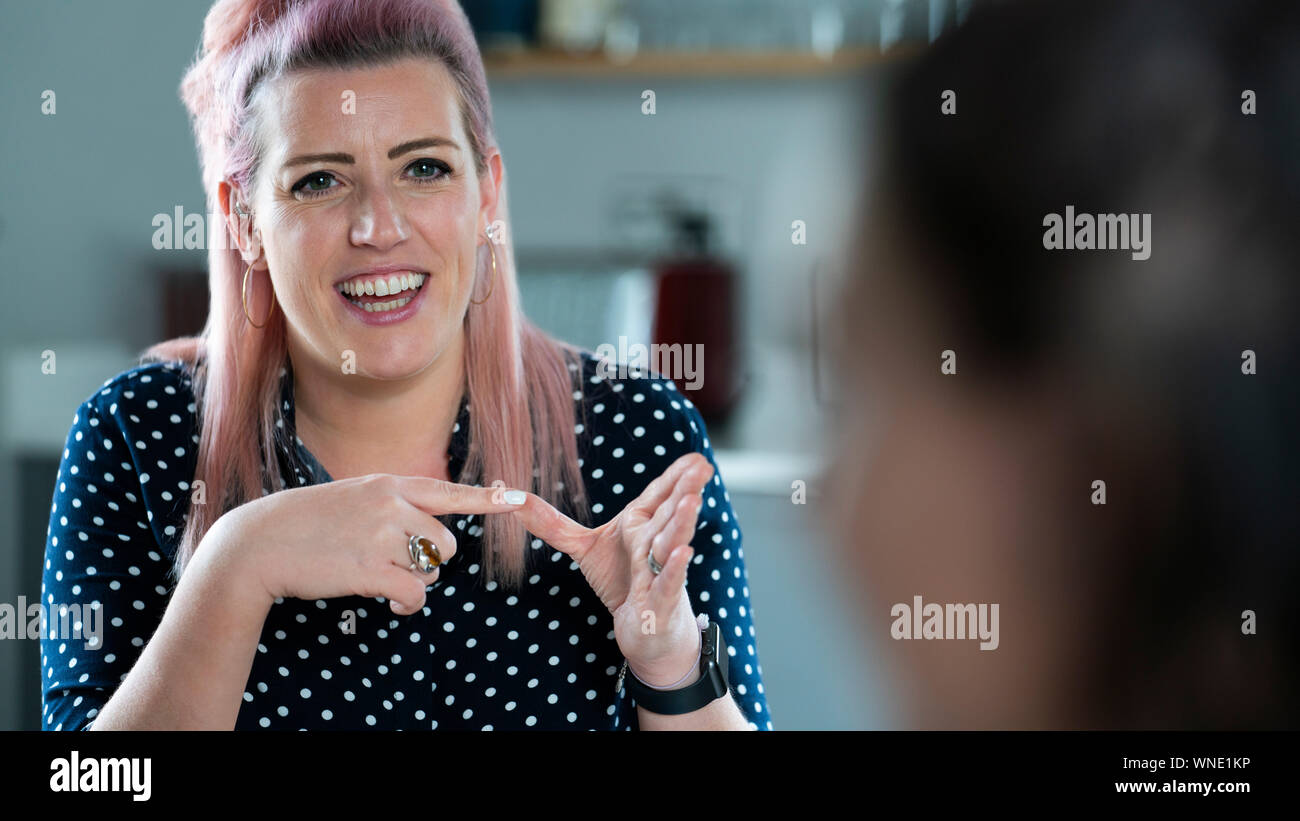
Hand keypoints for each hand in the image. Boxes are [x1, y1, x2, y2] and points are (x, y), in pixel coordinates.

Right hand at [205, 474, 526, 615]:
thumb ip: (391, 504)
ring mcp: (380, 536)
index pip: (447, 492)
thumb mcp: (353, 496)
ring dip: (417, 583)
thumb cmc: (306, 522)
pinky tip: (393, 603)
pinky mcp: (369, 569)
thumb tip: (426, 535)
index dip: (486, 499)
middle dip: (431, 563)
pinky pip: (414, 593)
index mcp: (388, 485)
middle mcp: (390, 505)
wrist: (259, 542)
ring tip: (385, 580)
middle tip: (398, 566)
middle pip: (446, 543)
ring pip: (431, 570)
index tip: (520, 498)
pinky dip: (410, 604)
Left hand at [508, 452, 715, 684]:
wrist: (646, 629)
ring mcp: (660, 571)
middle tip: (702, 467)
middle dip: (686, 490)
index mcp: (641, 525)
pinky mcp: (661, 601)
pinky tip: (683, 552)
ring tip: (692, 501)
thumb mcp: (585, 549)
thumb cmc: (621, 582)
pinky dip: (675, 568)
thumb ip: (553, 525)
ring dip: (682, 523)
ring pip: (672, 543)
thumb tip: (514, 500)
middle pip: (670, 513)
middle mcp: (654, 543)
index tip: (693, 457)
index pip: (659, 495)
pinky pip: (668, 583)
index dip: (674, 476)